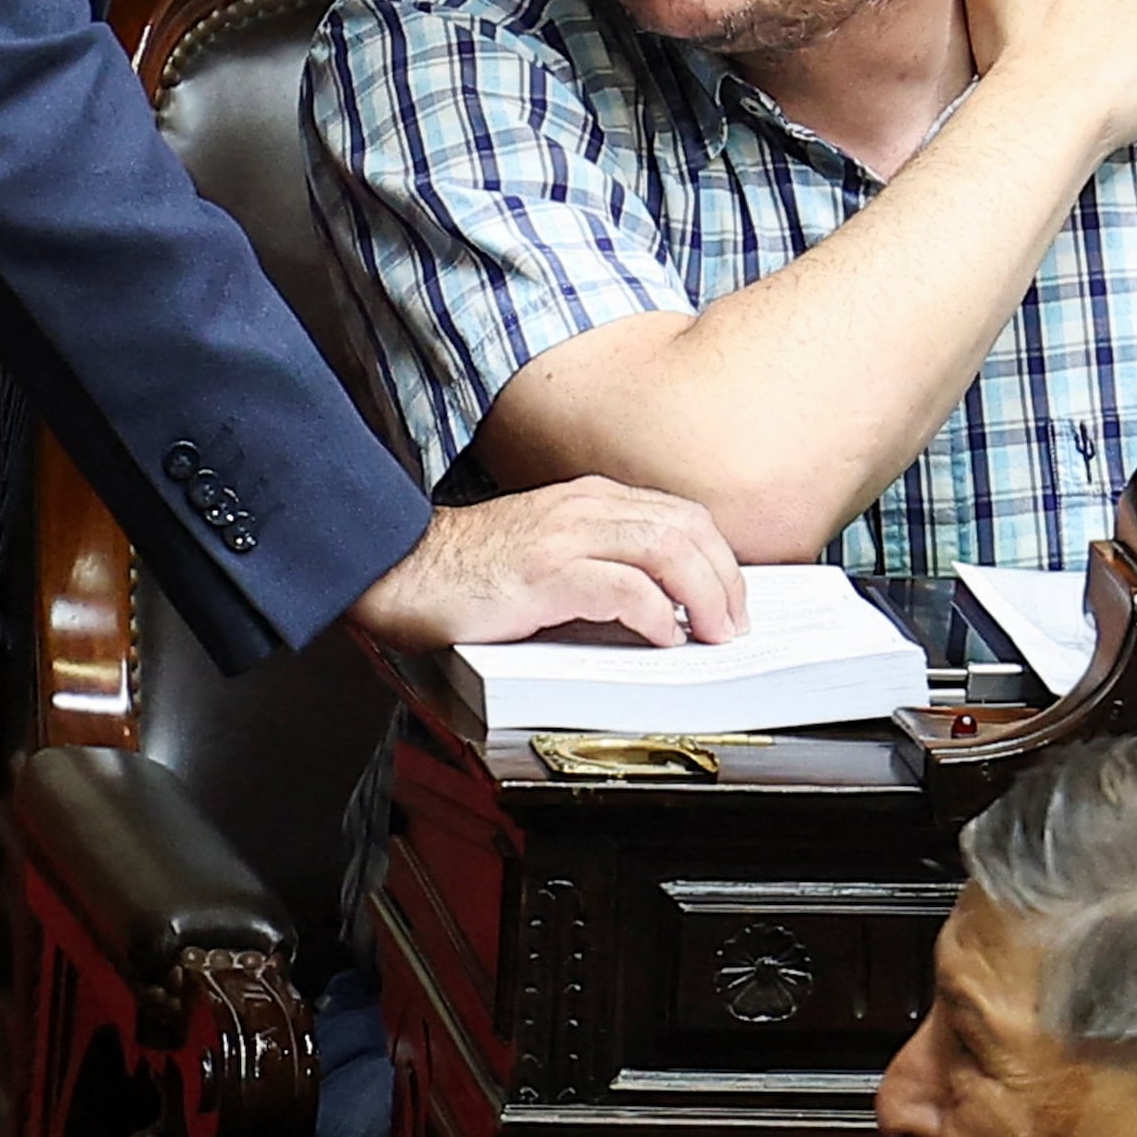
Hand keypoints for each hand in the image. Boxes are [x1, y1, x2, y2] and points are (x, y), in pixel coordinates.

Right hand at [346, 476, 748, 651]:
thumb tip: (658, 603)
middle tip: (734, 624)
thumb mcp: (549, 551)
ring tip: (713, 633)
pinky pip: (620, 587)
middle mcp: (584, 508)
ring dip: (702, 594)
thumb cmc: (470, 569)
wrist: (402, 567)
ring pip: (665, 550)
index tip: (733, 597)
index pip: (681, 514)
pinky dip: (653, 613)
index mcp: (590, 500)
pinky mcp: (543, 574)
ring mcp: (564, 538)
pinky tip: (662, 637)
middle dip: (724, 577)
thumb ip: (599, 561)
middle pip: (685, 528)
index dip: (719, 557)